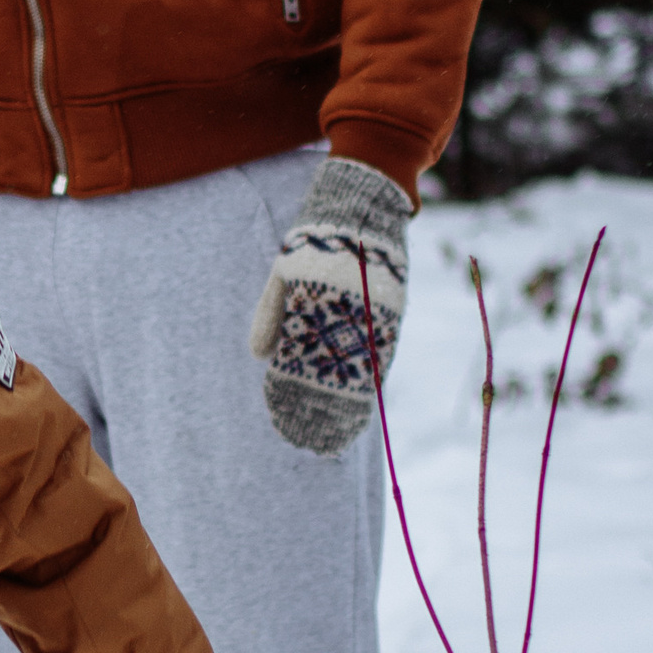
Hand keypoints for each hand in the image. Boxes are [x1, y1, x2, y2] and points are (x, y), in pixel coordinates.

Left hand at [248, 158, 410, 455]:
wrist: (363, 206)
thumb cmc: (314, 239)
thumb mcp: (284, 270)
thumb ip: (271, 313)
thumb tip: (260, 355)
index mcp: (313, 303)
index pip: (299, 360)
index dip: (290, 394)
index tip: (281, 421)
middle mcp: (345, 314)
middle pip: (331, 375)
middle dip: (318, 412)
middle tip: (308, 445)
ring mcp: (373, 314)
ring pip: (360, 372)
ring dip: (347, 408)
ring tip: (336, 439)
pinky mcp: (392, 313)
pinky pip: (382, 356)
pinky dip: (372, 383)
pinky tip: (363, 406)